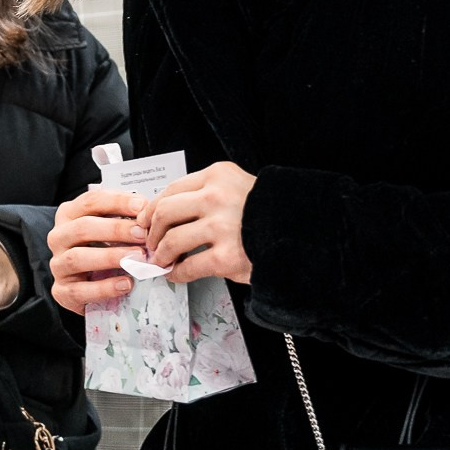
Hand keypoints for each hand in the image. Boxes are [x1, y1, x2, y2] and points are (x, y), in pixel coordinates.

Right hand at [47, 188, 148, 312]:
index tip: (142, 206)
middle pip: (83, 227)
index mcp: (69, 215)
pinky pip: (80, 290)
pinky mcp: (62, 291)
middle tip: (142, 234)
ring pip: (78, 257)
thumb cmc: (98, 250)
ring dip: (110, 257)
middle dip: (116, 229)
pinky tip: (126, 284)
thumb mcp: (107, 229)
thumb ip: (123, 220)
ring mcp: (58, 265)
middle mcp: (59, 237)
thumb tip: (149, 216)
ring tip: (137, 258)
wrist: (81, 285)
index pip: (90, 201)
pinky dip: (105, 288)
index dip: (117, 202)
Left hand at [144, 163, 256, 282]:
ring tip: (163, 260)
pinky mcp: (227, 257)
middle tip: (151, 244)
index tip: (146, 221)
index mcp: (219, 175)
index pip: (172, 189)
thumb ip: (207, 194)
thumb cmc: (268, 213)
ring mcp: (222, 227)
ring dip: (162, 254)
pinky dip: (177, 273)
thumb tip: (166, 215)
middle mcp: (217, 196)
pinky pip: (189, 266)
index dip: (153, 208)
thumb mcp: (238, 188)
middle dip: (152, 232)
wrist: (303, 234)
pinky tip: (176, 274)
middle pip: (165, 212)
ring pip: (172, 240)